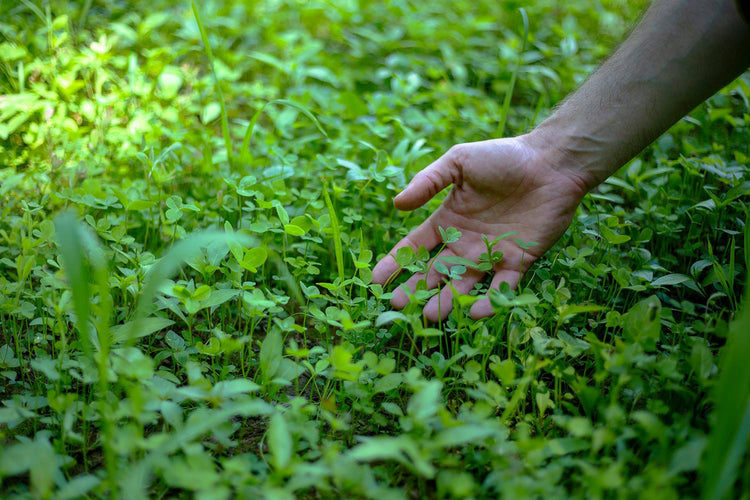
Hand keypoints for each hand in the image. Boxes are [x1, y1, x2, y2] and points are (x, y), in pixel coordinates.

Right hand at [372, 134, 590, 320]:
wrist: (551, 162)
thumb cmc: (504, 156)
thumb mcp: (459, 161)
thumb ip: (428, 181)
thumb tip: (397, 204)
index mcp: (448, 220)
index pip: (415, 246)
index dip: (395, 263)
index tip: (375, 280)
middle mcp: (465, 242)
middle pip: (435, 272)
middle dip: (416, 289)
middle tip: (398, 306)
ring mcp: (491, 254)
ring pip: (464, 284)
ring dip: (447, 301)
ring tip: (430, 316)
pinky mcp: (519, 261)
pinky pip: (502, 287)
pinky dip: (491, 301)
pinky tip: (475, 312)